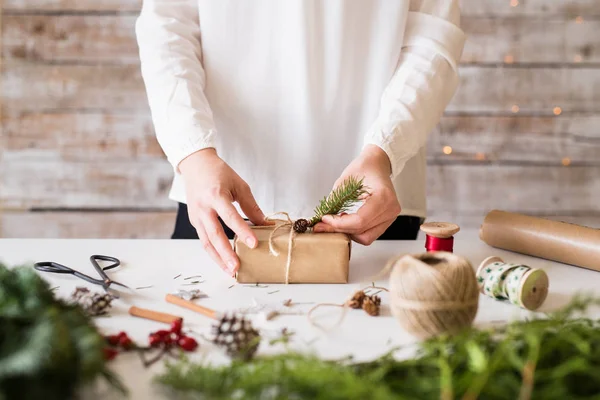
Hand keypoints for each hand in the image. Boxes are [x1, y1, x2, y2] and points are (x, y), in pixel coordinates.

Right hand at [179, 148, 266, 274]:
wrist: (195, 165)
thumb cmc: (219, 173)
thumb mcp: (239, 185)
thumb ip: (251, 206)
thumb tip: (266, 224)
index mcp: (215, 195)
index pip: (230, 217)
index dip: (242, 231)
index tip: (253, 244)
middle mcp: (203, 208)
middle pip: (214, 235)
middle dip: (226, 253)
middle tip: (237, 268)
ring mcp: (196, 216)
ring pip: (206, 242)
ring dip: (218, 258)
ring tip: (230, 271)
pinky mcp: (194, 221)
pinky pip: (204, 239)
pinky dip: (213, 251)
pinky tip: (223, 260)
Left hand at [312, 145, 400, 244]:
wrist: (377, 165)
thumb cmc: (364, 168)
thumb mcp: (344, 180)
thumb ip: (334, 201)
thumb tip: (323, 219)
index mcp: (383, 196)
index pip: (359, 221)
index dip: (338, 224)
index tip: (325, 218)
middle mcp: (390, 209)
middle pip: (361, 231)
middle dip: (340, 229)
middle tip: (324, 223)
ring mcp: (390, 217)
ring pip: (365, 237)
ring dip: (348, 232)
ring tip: (337, 221)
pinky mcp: (387, 221)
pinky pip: (369, 234)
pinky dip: (355, 231)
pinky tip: (347, 221)